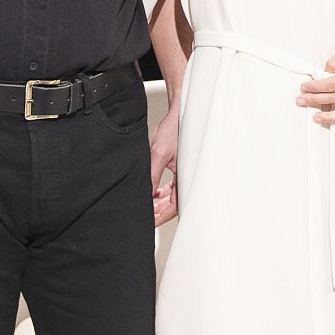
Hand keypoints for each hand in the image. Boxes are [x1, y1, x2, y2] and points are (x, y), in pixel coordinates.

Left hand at [150, 105, 178, 226]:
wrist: (180, 112)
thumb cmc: (175, 128)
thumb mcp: (159, 153)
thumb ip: (153, 175)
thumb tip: (147, 193)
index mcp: (186, 176)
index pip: (174, 205)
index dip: (161, 217)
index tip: (150, 222)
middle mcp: (187, 176)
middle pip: (174, 203)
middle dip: (160, 211)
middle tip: (147, 217)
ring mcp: (183, 172)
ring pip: (173, 195)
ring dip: (160, 201)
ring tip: (149, 206)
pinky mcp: (179, 166)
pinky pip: (172, 185)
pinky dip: (162, 191)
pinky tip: (154, 191)